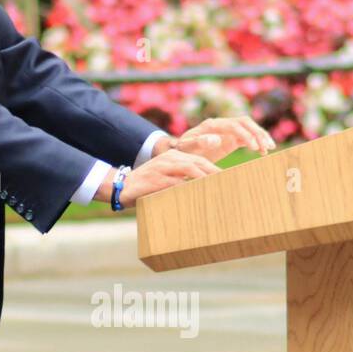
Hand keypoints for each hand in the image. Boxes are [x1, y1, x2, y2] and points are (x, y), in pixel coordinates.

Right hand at [95, 148, 219, 206]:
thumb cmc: (148, 186)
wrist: (123, 187)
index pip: (200, 160)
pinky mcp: (158, 178)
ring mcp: (164, 167)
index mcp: (174, 156)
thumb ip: (183, 180)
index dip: (214, 169)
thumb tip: (203, 190)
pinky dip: (190, 188)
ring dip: (206, 178)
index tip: (228, 178)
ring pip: (191, 169)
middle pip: (199, 162)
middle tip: (230, 183)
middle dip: (215, 172)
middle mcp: (170, 158)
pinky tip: (200, 195)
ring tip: (219, 187)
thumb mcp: (166, 178)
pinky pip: (178, 183)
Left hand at [153, 116, 275, 162]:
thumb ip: (200, 142)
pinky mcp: (231, 139)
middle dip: (257, 133)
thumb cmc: (183, 150)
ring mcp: (227, 131)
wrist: (182, 151)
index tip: (254, 147)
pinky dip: (257, 142)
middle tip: (266, 147)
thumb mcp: (187, 147)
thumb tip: (216, 139)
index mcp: (212, 125)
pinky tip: (264, 152)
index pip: (234, 126)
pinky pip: (247, 137)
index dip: (245, 135)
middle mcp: (222, 124)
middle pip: (244, 122)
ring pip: (248, 128)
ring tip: (270, 148)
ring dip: (260, 136)